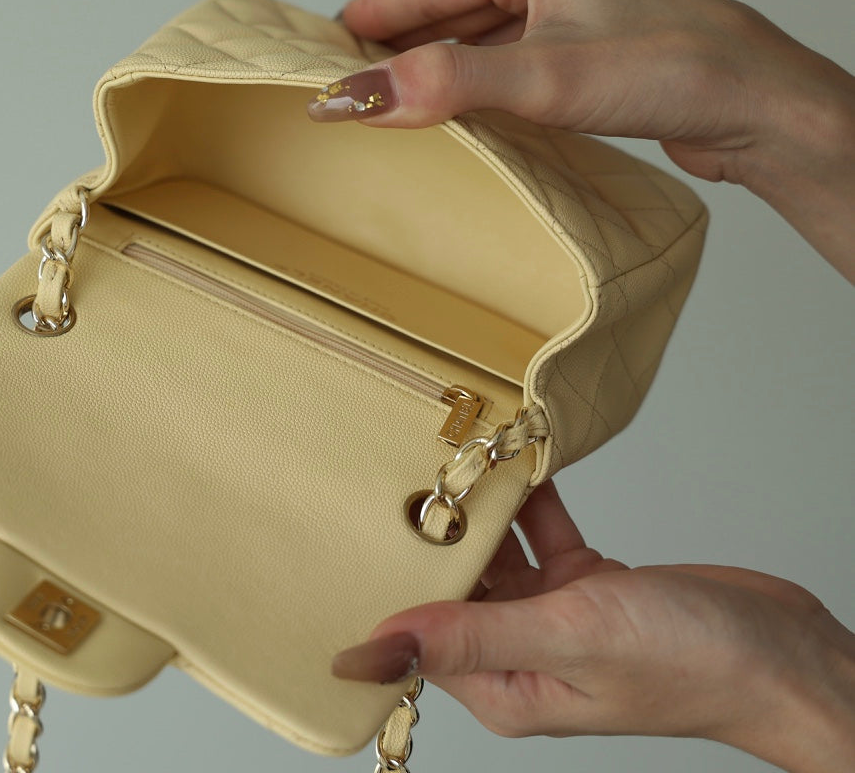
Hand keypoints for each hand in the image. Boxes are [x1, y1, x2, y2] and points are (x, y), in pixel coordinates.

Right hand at [309, 0, 854, 280]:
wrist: (758, 107)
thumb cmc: (675, 69)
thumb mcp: (542, 77)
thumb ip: (447, 84)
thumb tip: (358, 94)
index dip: (369, 17)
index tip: (320, 46)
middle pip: (447, 10)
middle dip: (396, 47)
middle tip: (345, 84)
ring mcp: (571, 13)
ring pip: (478, 41)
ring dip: (435, 73)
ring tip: (387, 105)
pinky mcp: (586, 54)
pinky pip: (507, 67)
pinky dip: (473, 90)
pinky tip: (455, 118)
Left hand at [331, 482, 854, 772]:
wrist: (782, 651)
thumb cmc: (691, 665)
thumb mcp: (568, 637)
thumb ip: (472, 636)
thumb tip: (373, 651)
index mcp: (504, 686)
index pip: (420, 637)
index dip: (393, 586)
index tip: (365, 533)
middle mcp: (522, 653)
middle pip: (454, 588)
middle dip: (435, 538)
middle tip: (414, 478)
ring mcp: (555, 616)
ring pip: (497, 555)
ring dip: (484, 513)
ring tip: (462, 461)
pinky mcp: (587, 585)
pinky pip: (542, 534)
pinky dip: (532, 503)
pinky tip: (520, 466)